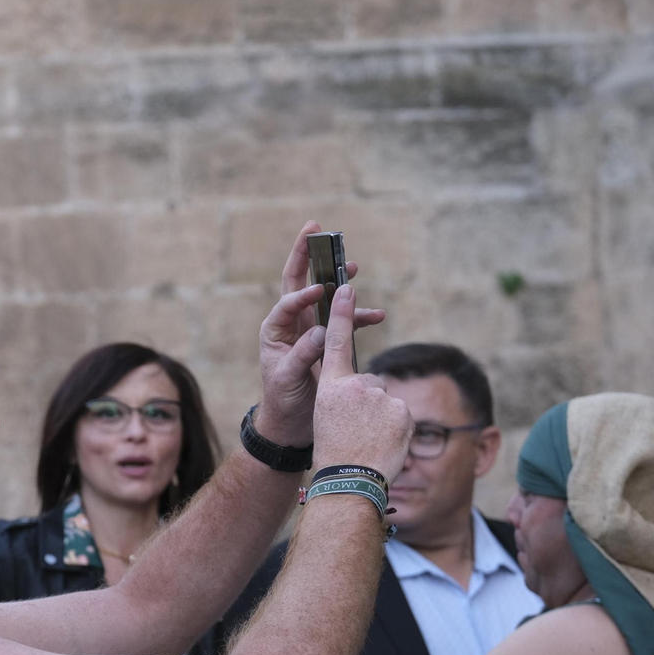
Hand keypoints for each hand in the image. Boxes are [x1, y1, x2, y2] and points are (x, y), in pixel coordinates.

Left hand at [256, 222, 383, 446]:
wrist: (291, 424)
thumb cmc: (282, 400)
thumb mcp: (287, 378)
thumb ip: (303, 353)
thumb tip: (321, 331)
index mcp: (275, 329)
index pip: (288, 301)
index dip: (304, 293)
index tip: (322, 289)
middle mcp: (292, 324)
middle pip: (299, 282)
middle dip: (307, 255)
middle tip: (317, 229)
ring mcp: (311, 329)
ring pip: (326, 297)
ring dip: (340, 280)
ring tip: (354, 264)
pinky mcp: (329, 341)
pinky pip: (346, 322)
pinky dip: (361, 317)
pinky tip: (378, 316)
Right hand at [310, 283, 412, 481]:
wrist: (349, 481)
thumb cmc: (334, 453)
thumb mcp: (327, 418)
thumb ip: (345, 396)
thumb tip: (368, 387)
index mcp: (330, 386)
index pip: (335, 342)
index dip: (340, 314)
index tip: (345, 287)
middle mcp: (354, 385)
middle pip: (369, 384)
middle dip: (368, 404)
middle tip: (356, 431)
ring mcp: (379, 397)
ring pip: (386, 401)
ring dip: (382, 419)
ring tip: (370, 441)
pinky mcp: (401, 409)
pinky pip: (402, 414)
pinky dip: (397, 428)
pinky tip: (386, 443)